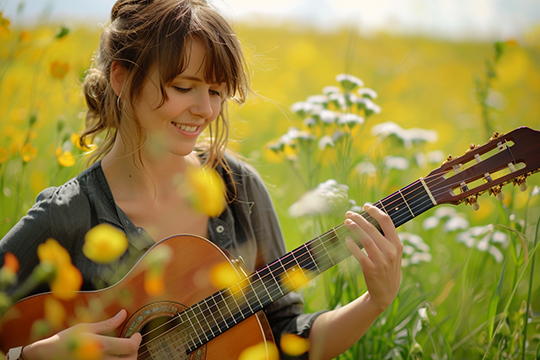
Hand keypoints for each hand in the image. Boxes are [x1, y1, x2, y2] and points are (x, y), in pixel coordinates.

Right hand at [24, 309, 141, 359]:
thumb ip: (108, 323)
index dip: (137, 340)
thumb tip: (124, 313)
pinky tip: (115, 357)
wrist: (47, 355)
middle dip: (135, 351)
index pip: (130, 346)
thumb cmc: (66, 339)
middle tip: (132, 343)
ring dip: (128, 359)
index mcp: (101, 345)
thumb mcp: (87, 327)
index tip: (137, 334)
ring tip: (124, 351)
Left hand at [344, 204, 402, 310]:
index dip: (375, 210)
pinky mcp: (371, 269)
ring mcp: (381, 260)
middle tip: (349, 213)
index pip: (387, 221)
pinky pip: (359, 253)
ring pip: (365, 238)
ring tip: (346, 222)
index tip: (365, 205)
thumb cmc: (387, 269)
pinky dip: (352, 245)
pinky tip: (346, 239)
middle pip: (373, 228)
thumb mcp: (393, 253)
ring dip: (354, 228)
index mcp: (397, 244)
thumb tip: (371, 219)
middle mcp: (391, 251)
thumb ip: (386, 239)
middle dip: (359, 218)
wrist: (386, 293)